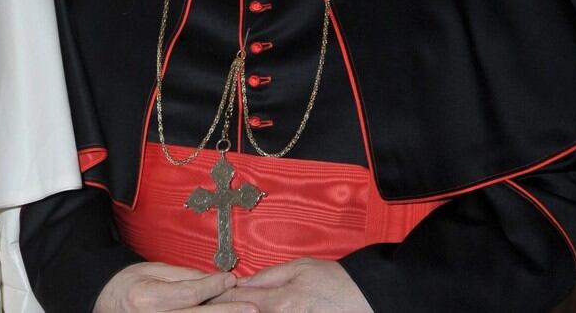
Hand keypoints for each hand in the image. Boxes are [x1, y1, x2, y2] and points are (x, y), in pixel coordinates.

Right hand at [95, 262, 251, 312]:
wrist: (106, 301)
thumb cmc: (128, 284)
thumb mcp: (153, 271)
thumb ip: (185, 276)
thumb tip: (215, 279)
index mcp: (147, 298)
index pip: (189, 293)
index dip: (212, 286)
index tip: (230, 278)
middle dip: (226, 312)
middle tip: (251, 308)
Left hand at [209, 258, 371, 312]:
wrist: (370, 300)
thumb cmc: (339, 283)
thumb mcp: (299, 268)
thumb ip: (265, 277)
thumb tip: (239, 281)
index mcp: (279, 303)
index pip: (232, 301)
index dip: (215, 297)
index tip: (205, 295)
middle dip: (225, 309)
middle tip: (211, 304)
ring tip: (234, 307)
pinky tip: (256, 311)